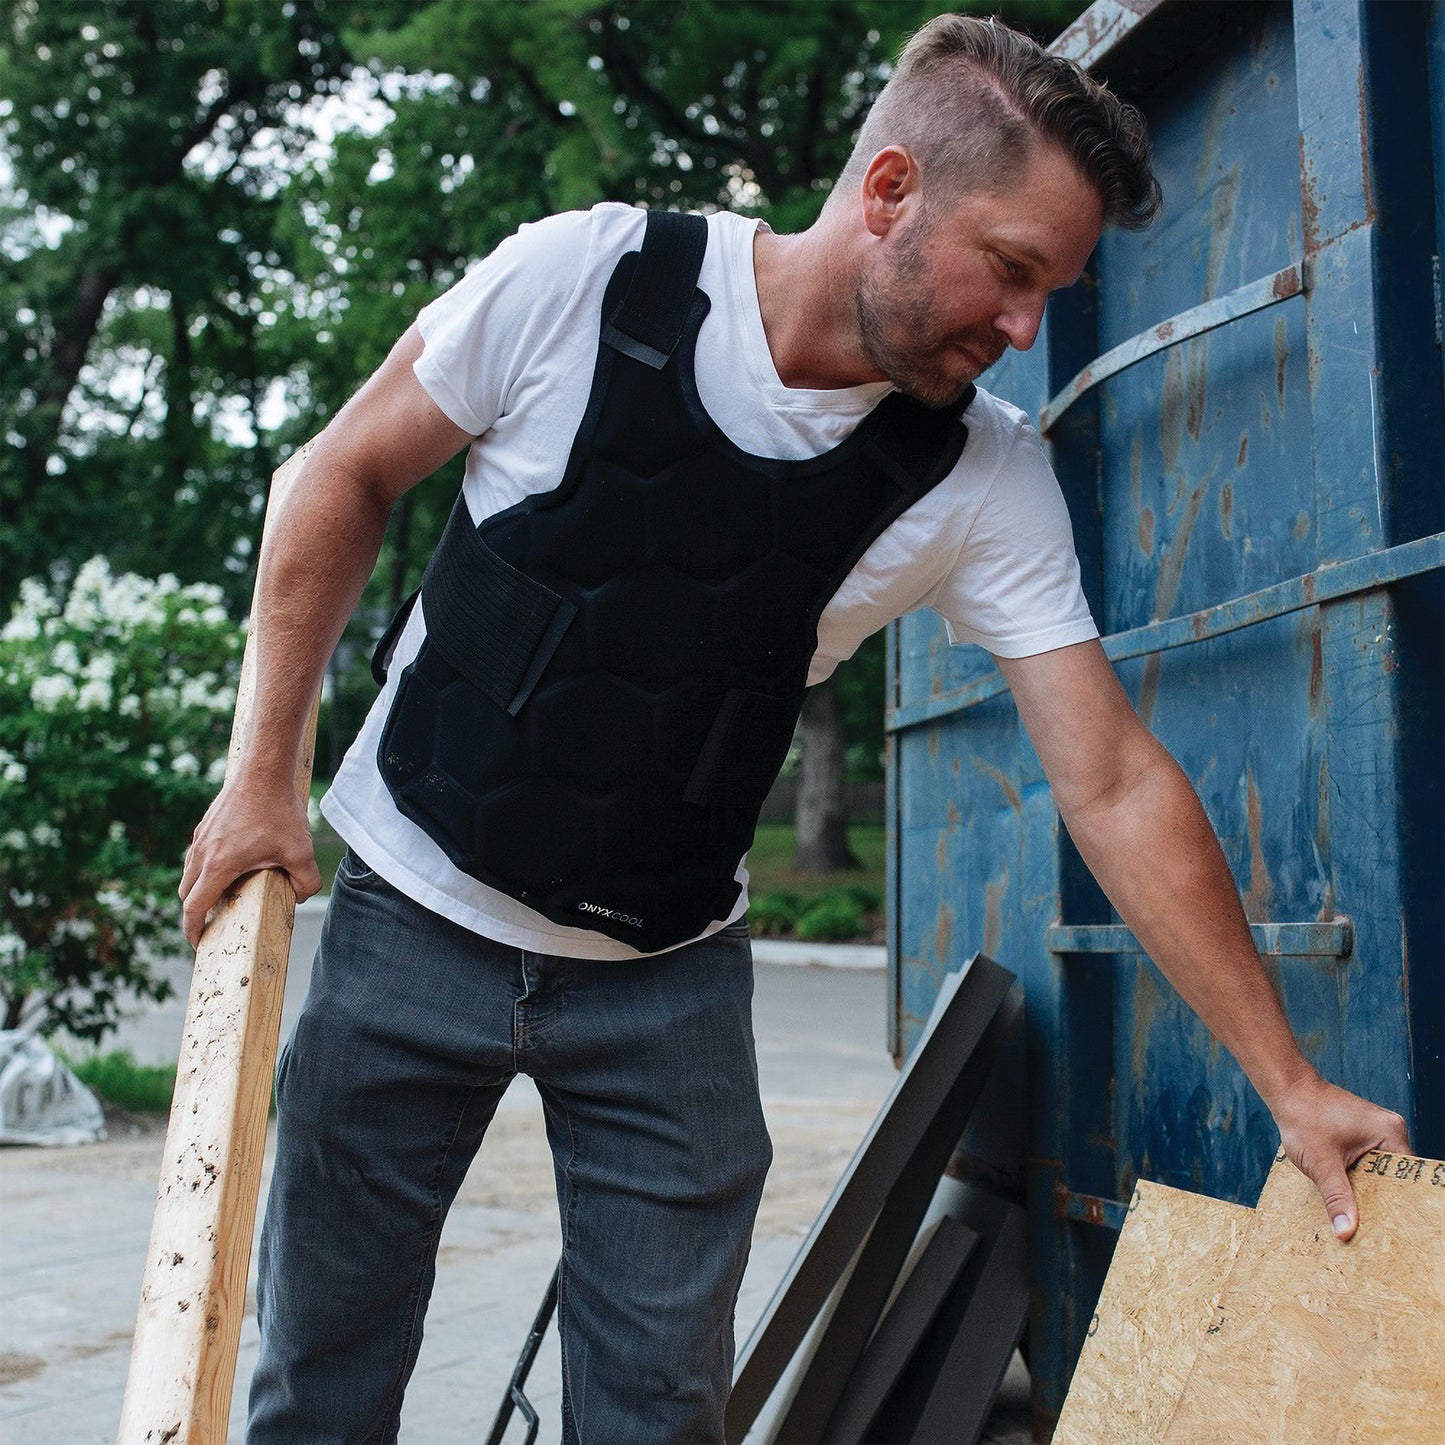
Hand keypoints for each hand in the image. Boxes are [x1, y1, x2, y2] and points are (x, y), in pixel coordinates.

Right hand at [178, 774, 322, 947]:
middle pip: (187, 893)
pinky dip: (205, 868)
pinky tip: (231, 864)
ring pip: (190, 872)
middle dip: (196, 911)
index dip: (192, 929)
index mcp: (219, 866)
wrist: (263, 771)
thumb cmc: (279, 812)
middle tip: (213, 922)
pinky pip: (198, 854)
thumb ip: (305, 882)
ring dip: (200, 888)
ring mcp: (201, 837)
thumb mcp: (301, 852)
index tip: (197, 942)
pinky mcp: (206, 824)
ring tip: (224, 895)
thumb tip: (299, 897)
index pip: (194, 907)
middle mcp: (202, 853)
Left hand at [1269, 1071, 1410, 1240]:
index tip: (1389, 1228)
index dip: (1397, 1205)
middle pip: (1393, 1177)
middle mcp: (1390, 1130)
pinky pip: (1368, 1162)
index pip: (1405, 1178)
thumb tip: (1345, 1231)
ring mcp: (1376, 1131)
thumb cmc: (1303, 1117)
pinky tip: (1348, 1197)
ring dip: (1367, 1190)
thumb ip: (1336, 1197)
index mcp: (1390, 1133)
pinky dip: (1358, 1177)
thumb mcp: (1320, 1164)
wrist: (1287, 1091)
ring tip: (1361, 1218)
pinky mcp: (1362, 1134)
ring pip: (1379, 1171)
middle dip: (1382, 1201)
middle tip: (1373, 1229)